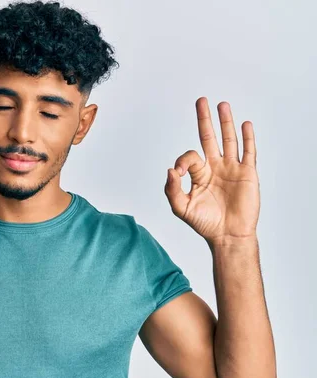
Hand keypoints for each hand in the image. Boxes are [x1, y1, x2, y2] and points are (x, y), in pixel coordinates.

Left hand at [164, 97, 259, 246]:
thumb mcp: (181, 207)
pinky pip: (248, 152)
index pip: (190, 156)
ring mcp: (232, 169)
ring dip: (225, 122)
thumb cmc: (204, 223)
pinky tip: (245, 124)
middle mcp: (215, 167)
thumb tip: (170, 169)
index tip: (180, 171)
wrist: (227, 235)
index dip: (183, 160)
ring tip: (222, 105)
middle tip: (201, 101)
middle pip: (209, 137)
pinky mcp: (247, 174)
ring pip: (229, 140)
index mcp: (199, 174)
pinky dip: (247, 138)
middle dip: (204, 119)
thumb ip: (172, 189)